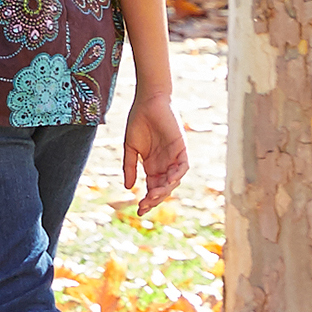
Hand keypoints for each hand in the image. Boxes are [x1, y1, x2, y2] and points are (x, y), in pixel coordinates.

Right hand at [118, 93, 189, 216]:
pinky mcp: (181, 148)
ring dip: (165, 190)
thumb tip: (128, 187)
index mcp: (153, 166)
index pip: (153, 189)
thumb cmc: (138, 121)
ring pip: (174, 180)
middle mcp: (165, 165)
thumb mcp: (130, 148)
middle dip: (155, 199)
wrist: (148, 101)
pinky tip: (168, 182)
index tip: (139, 210)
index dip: (148, 200)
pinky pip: (183, 166)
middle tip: (145, 205)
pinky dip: (177, 175)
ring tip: (153, 196)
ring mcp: (174, 157)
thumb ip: (130, 167)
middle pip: (164, 188)